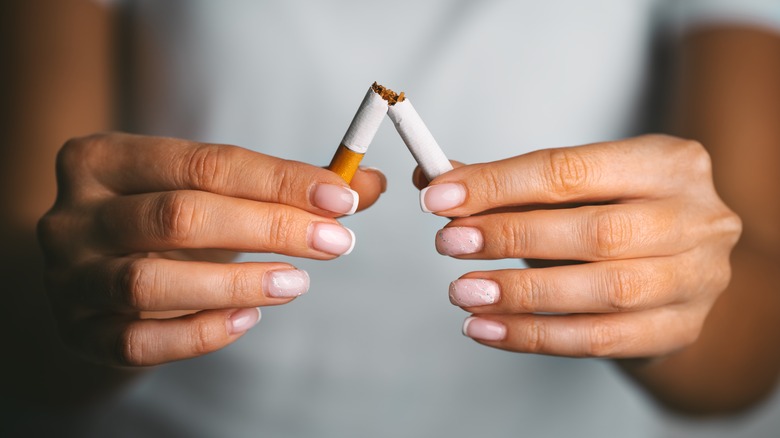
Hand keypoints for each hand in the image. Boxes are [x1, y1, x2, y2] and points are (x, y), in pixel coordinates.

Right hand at [37, 132, 384, 365]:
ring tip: (298, 284)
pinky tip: (249, 318)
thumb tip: (368, 184)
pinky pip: (138, 342)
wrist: (98, 272)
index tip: (341, 197)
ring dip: (237, 282)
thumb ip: (288, 186)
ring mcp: (68, 278)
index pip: (204, 162)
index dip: (279, 180)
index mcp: (103, 159)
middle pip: (179, 216)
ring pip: (149, 282)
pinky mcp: (79, 332)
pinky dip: (200, 332)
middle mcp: (73, 215)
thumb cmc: (168, 222)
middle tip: (335, 242)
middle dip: (269, 228)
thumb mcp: (214, 191)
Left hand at [416, 134, 740, 357]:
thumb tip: (434, 179)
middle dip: (510, 236)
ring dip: (520, 294)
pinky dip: (534, 335)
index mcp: (668, 162)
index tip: (439, 197)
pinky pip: (598, 339)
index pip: (570, 170)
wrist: (675, 271)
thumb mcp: (572, 188)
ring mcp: (696, 278)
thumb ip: (506, 183)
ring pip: (602, 292)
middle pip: (595, 231)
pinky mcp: (679, 329)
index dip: (499, 184)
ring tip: (463, 292)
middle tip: (449, 242)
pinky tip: (488, 328)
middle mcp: (696, 218)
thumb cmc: (613, 216)